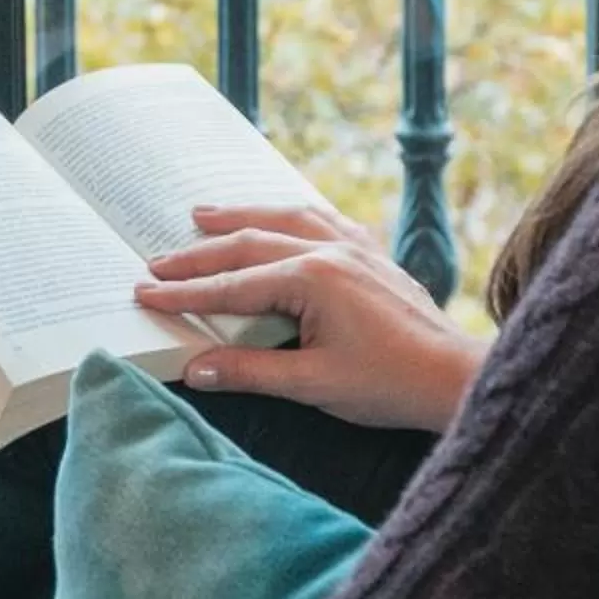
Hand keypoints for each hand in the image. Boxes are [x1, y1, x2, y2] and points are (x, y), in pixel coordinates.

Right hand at [136, 201, 484, 433]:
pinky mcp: (373, 255)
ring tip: (201, 213)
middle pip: (250, 243)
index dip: (185, 291)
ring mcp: (355, 248)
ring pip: (285, 219)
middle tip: (156, 262)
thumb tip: (195, 367)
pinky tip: (281, 214)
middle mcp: (331, 252)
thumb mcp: (313, 383)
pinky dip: (293, 215)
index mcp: (313, 279)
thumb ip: (251, 371)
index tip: (145, 292)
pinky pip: (324, 220)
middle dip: (200, 254)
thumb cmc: (389, 384)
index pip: (233, 284)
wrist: (453, 377)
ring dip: (241, 217)